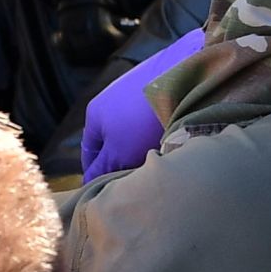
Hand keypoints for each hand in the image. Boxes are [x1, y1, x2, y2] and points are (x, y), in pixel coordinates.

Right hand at [80, 26, 206, 180]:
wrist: (180, 80)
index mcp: (95, 115)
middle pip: (113, 142)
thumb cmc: (143, 120)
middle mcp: (111, 101)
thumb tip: (90, 182)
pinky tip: (173, 142)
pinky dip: (158, 132)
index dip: (96, 175)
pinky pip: (152, 118)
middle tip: (138, 182)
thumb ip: (102, 168)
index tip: (110, 192)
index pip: (90, 153)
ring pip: (134, 131)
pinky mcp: (158, 87)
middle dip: (123, 162)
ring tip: (159, 163)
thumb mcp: (118, 152)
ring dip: (143, 148)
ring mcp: (134, 92)